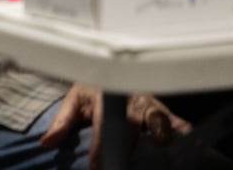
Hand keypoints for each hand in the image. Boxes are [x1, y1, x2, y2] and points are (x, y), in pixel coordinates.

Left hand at [40, 84, 190, 168]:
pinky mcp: (166, 113)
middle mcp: (131, 100)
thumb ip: (62, 122)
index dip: (100, 146)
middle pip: (133, 122)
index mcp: (106, 96)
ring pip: (159, 119)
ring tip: (159, 147)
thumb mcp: (74, 101)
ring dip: (160, 135)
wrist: (112, 72)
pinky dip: (181, 132)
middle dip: (128, 145)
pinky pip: (178, 123)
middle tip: (122, 164)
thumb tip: (47, 142)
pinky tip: (185, 143)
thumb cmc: (94, 91)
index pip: (103, 123)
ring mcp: (151, 106)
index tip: (96, 165)